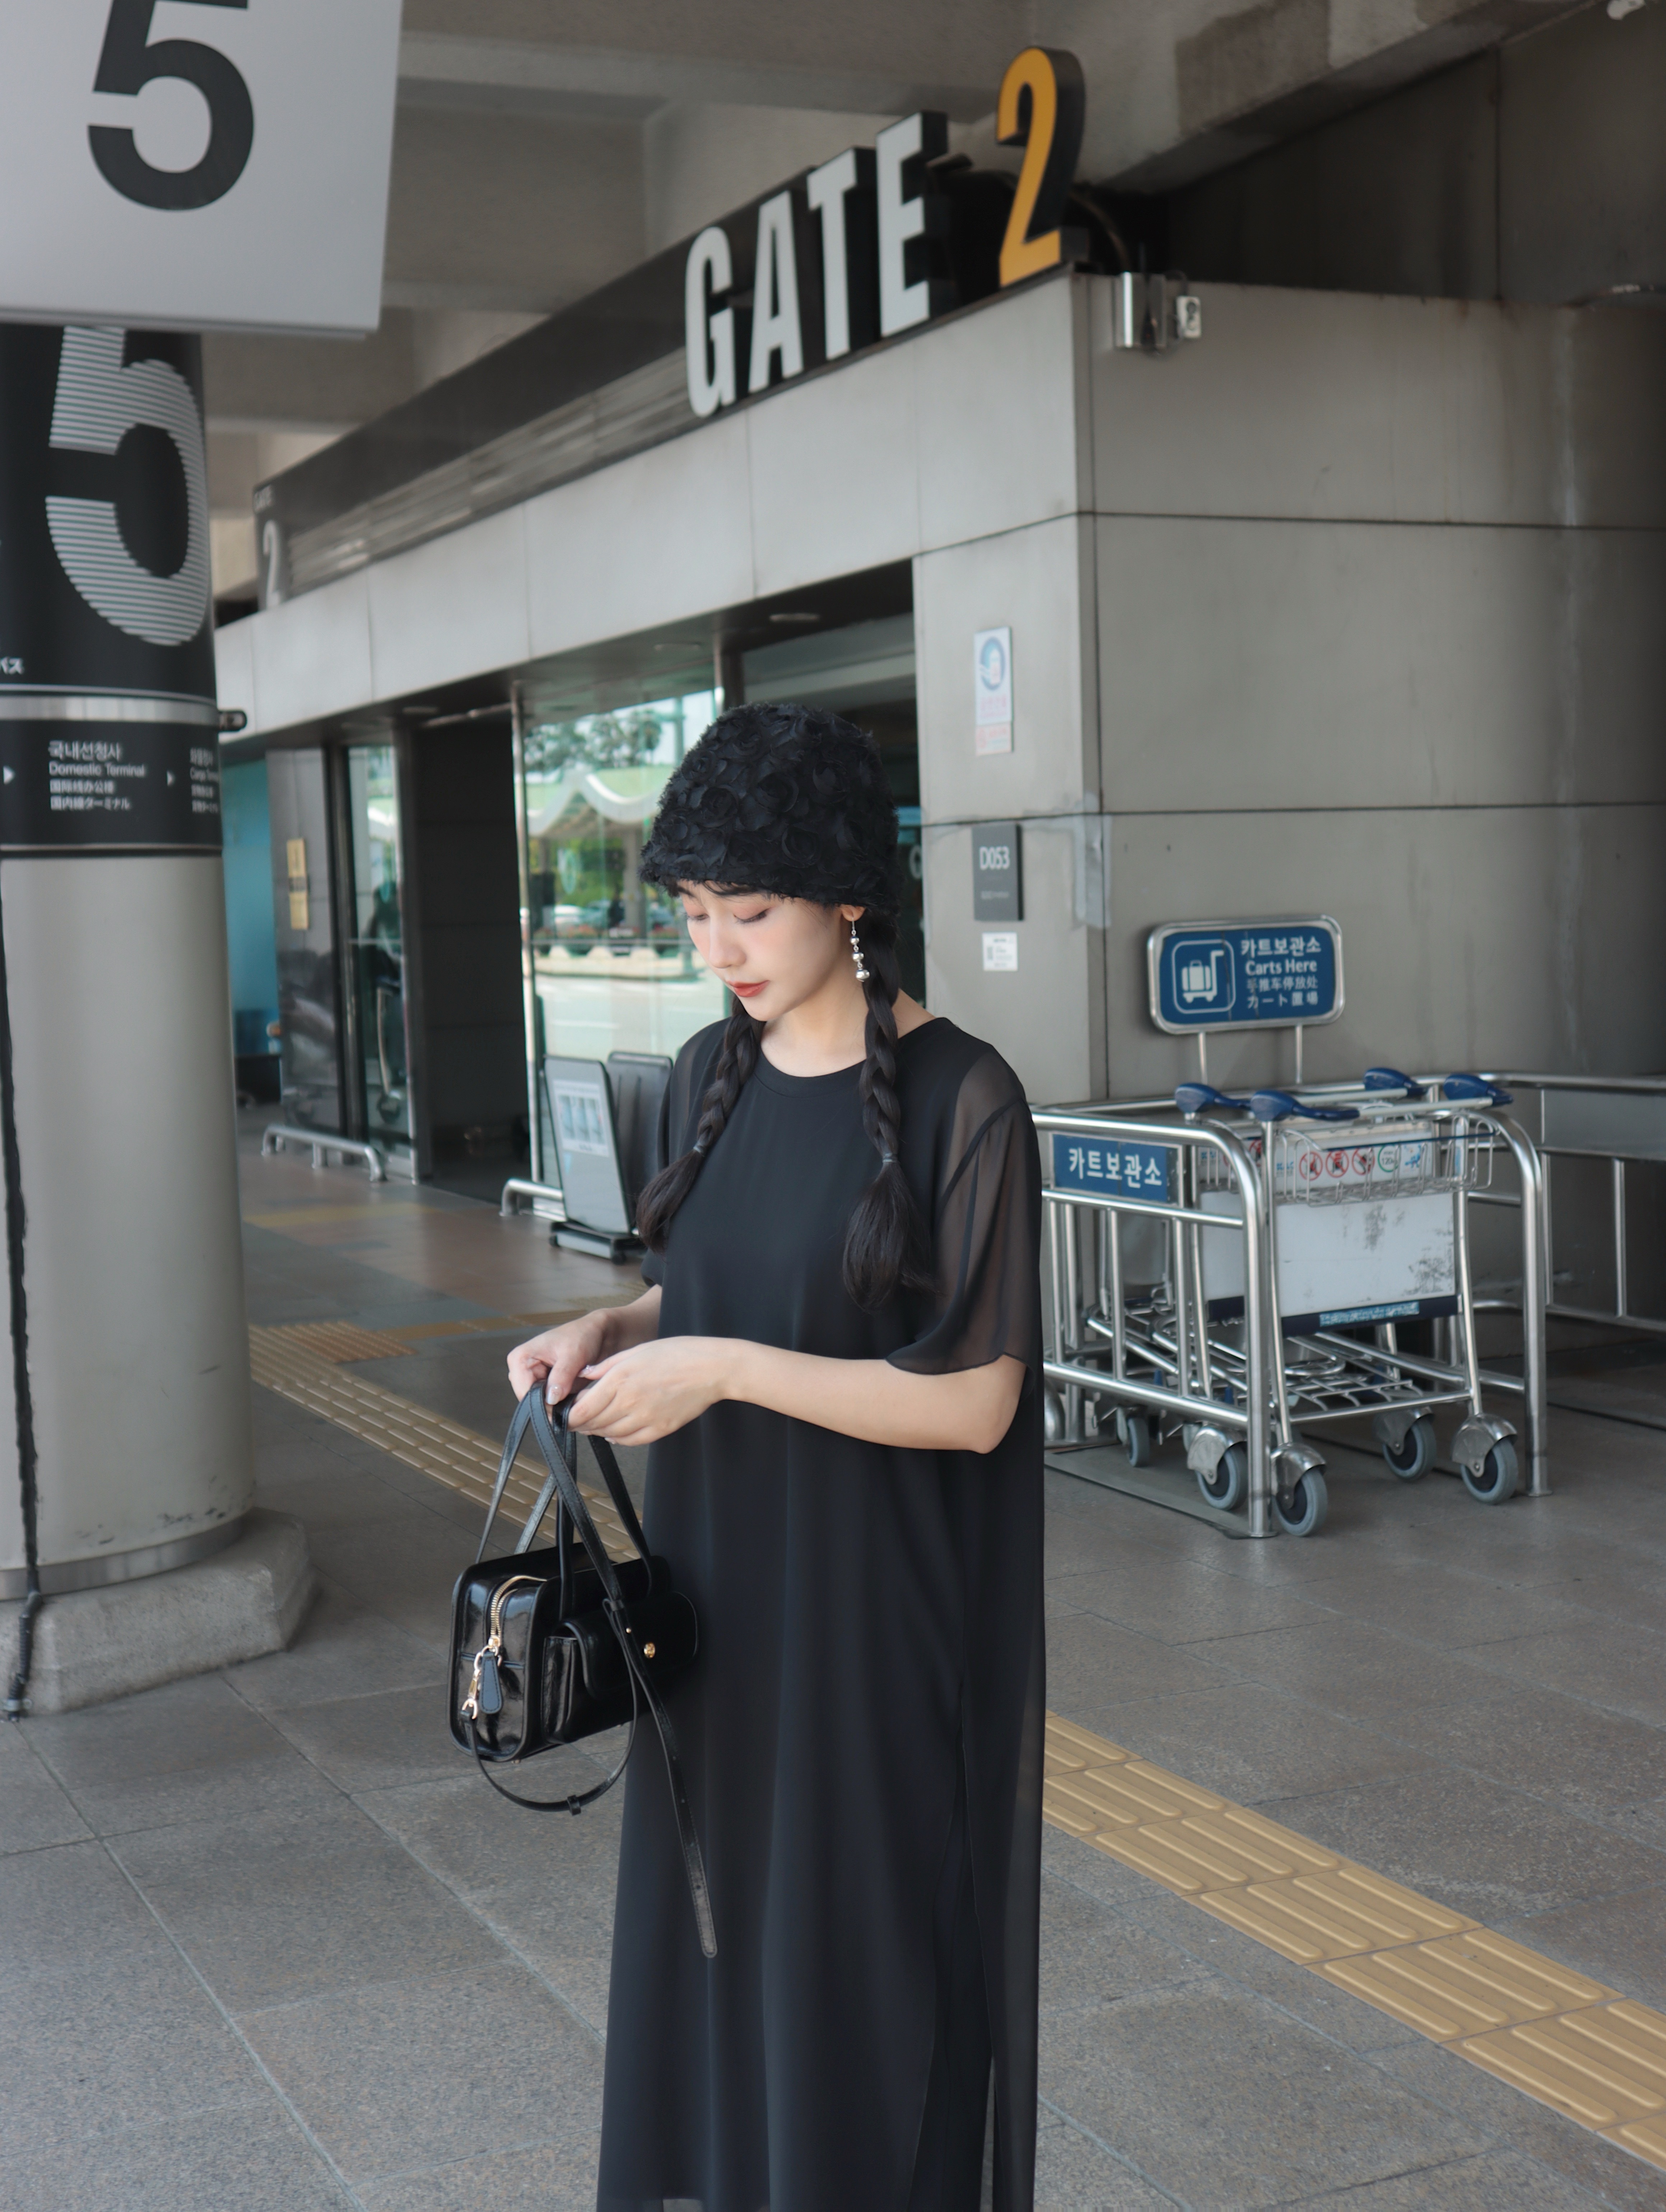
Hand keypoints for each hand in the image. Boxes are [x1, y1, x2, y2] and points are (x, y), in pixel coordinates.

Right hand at [506, 1313, 608, 1406]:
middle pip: (531, 1401)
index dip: (543, 1403)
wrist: (596, 1334)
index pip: (524, 1392)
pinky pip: (550, 1404)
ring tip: (576, 1393)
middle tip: (574, 1400)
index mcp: (520, 1358)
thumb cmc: (582, 1336)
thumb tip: (551, 1399)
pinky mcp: (545, 1386)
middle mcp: (522, 1370)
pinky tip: (575, 1395)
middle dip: (552, 1405)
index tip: (563, 1407)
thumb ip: (561, 1376)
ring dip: (559, 1405)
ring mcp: (533, 1379)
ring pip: (541, 1405)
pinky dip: (563, 1403)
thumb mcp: (574, 1354)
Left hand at [567, 1336, 728, 1445]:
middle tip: (575, 1420)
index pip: (581, 1409)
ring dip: (598, 1431)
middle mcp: (629, 1402)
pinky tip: (615, 1432)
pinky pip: (630, 1441)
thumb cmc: (675, 1353)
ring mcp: (645, 1419)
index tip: (564, 1414)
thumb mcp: (635, 1351)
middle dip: (580, 1424)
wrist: (711, 1368)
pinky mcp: (659, 1429)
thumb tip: (583, 1375)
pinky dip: (618, 1438)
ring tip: (594, 1424)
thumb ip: (605, 1366)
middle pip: (593, 1424)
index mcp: (619, 1379)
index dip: (568, 1416)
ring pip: (609, 1434)